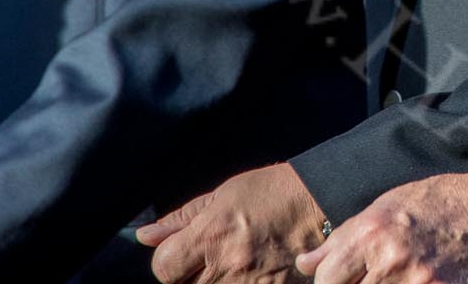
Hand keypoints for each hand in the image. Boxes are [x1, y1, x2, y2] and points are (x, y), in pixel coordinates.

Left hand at [138, 162, 327, 282]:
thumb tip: (145, 236)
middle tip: (217, 253)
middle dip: (194, 272)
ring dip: (218, 279)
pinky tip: (254, 271)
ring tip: (237, 261)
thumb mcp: (224, 194)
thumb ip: (182, 219)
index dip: (170, 260)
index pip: (163, 268)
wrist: (322, 202)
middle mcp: (227, 264)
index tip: (183, 251)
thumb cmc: (272, 192)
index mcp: (211, 234)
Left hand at [294, 167, 467, 283]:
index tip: (343, 280)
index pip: (325, 279)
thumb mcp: (386, 206)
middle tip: (375, 278)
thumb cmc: (438, 204)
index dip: (330, 283)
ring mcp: (418, 283)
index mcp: (371, 232)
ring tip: (395, 279)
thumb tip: (306, 263)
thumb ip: (344, 237)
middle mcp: (391, 259)